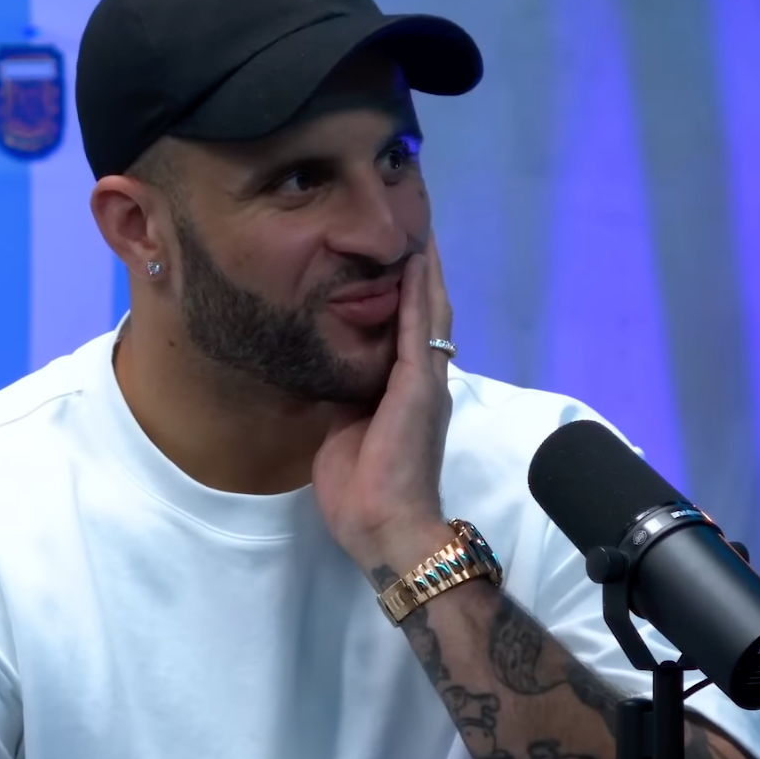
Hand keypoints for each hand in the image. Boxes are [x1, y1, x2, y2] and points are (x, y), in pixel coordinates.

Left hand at [312, 237, 456, 575]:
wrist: (385, 527)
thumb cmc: (362, 492)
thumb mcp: (347, 430)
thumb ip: (348, 398)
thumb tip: (330, 374)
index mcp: (407, 395)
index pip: (410, 333)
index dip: (408, 296)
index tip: (400, 259)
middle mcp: (423, 382)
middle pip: (427, 314)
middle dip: (422, 274)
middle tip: (416, 231)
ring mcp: (425, 382)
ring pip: (429, 313)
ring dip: (425, 273)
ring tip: (420, 233)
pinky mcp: (418, 386)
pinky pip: (419, 329)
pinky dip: (418, 294)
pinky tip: (414, 263)